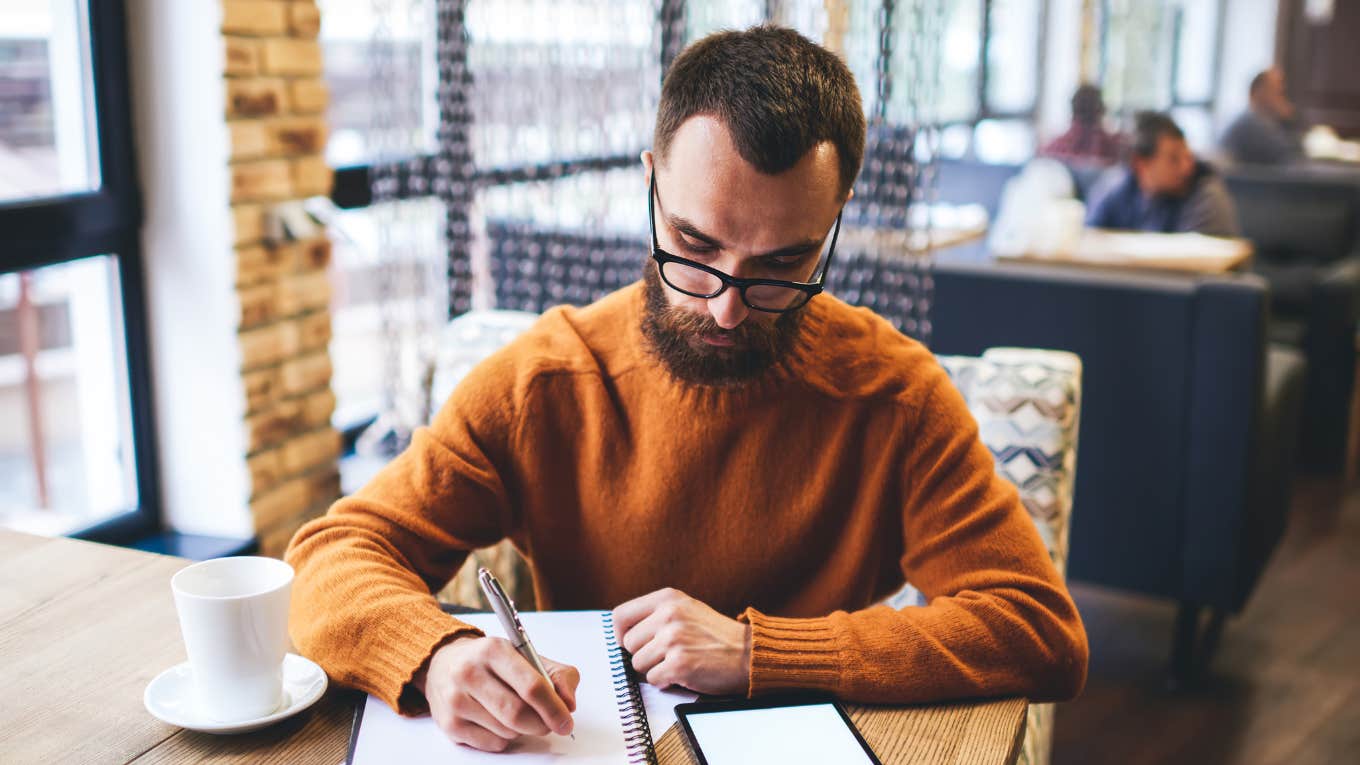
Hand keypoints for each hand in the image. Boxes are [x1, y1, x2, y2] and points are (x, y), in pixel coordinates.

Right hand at [417, 635, 578, 751]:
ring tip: (516, 713)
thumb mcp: (525, 655)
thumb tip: (569, 704)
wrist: (443, 663)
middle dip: (541, 724)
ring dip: (522, 729)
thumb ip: (557, 675)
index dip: (554, 708)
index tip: (566, 721)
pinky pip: (492, 744)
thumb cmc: (490, 661)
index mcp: (494, 650)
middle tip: (548, 723)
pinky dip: (504, 738)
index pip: (532, 686)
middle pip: (518, 714)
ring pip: (506, 731)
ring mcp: (456, 700)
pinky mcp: (449, 724)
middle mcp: (470, 673)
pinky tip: (497, 721)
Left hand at [612, 587, 751, 694]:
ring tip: (677, 662)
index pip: (620, 615)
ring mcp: (674, 639)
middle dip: (643, 655)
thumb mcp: (686, 609)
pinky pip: (653, 679)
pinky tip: (683, 673)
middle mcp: (669, 614)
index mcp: (667, 598)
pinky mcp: (680, 664)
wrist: (748, 653)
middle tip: (666, 655)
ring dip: (654, 669)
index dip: (620, 635)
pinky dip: (665, 681)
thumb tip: (622, 633)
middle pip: (628, 644)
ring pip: (637, 664)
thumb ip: (656, 614)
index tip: (631, 643)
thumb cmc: (716, 635)